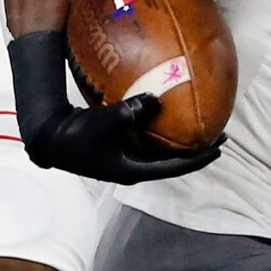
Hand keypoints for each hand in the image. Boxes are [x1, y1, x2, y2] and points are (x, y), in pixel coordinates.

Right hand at [8, 32, 220, 185]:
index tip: (220, 147)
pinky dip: (157, 131)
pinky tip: (162, 115)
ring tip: (193, 125)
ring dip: (176, 140)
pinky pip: (144, 141)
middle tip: (215, 133)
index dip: (199, 157)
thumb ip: (136, 111)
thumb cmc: (78, 135)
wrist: (50, 138)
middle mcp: (132, 168)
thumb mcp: (109, 120)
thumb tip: (159, 100)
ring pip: (158, 151)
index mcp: (134, 170)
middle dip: (193, 148)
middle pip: (171, 161)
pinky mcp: (114, 149)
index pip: (176, 167)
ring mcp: (123, 160)